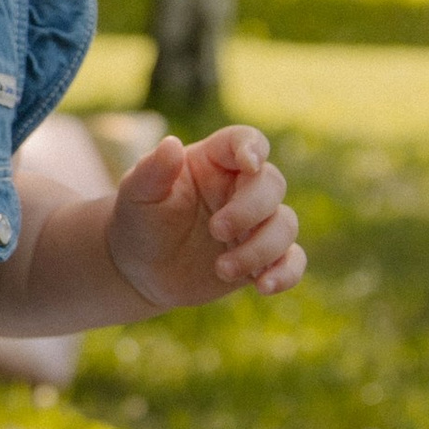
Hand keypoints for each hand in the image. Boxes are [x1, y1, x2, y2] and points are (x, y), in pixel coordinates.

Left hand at [104, 125, 305, 311]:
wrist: (139, 269)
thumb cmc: (139, 221)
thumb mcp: (136, 194)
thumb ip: (153, 170)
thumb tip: (171, 145)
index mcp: (214, 162)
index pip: (245, 141)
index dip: (253, 148)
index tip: (249, 164)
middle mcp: (241, 188)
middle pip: (272, 184)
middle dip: (250, 209)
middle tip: (215, 230)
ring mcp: (255, 224)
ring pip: (285, 224)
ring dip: (261, 249)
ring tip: (222, 270)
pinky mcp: (262, 258)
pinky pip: (292, 260)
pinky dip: (286, 272)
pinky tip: (264, 286)